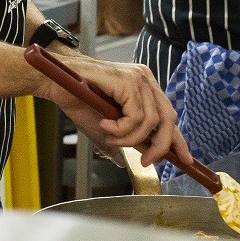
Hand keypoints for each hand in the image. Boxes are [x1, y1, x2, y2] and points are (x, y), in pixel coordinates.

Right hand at [32, 51, 190, 170]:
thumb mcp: (106, 127)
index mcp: (144, 87)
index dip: (177, 140)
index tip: (183, 159)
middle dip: (160, 145)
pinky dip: (121, 128)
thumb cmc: (78, 99)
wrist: (56, 82)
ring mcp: (138, 78)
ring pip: (150, 121)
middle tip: (146, 160)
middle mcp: (145, 79)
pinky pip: (136, 117)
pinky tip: (105, 124)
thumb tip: (127, 162)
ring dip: (129, 137)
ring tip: (110, 136)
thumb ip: (123, 139)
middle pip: (167, 119)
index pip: (168, 116)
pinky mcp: (128, 81)